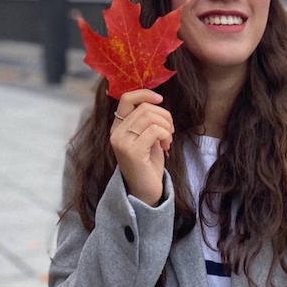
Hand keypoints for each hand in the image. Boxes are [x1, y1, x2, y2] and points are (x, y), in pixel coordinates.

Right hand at [110, 90, 173, 205]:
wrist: (146, 192)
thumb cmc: (148, 165)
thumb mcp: (148, 137)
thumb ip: (147, 120)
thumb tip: (156, 102)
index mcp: (118, 127)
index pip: (126, 98)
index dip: (145, 94)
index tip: (160, 99)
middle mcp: (116, 133)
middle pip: (144, 107)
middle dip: (164, 115)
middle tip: (170, 131)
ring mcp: (122, 142)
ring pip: (150, 117)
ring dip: (166, 126)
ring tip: (168, 140)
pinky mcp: (132, 151)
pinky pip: (154, 131)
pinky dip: (165, 135)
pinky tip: (166, 147)